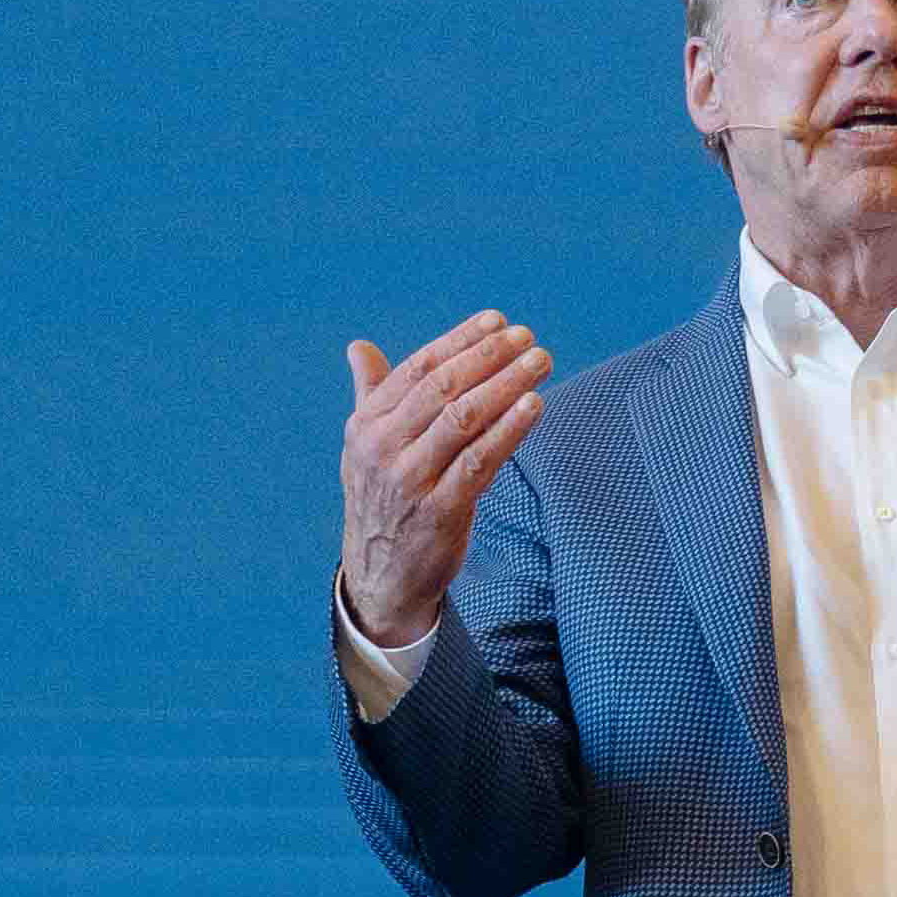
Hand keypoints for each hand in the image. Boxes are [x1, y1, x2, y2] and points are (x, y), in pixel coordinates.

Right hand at [337, 310, 551, 646]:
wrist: (379, 576)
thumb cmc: (383, 499)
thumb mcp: (365, 446)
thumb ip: (370, 394)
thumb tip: (357, 347)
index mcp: (367, 424)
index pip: (419, 368)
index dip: (460, 340)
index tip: (497, 320)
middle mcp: (383, 448)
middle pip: (442, 388)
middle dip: (489, 356)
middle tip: (527, 337)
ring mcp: (410, 480)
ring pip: (463, 419)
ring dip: (506, 385)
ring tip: (539, 362)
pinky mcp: (439, 511)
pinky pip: (480, 462)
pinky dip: (508, 430)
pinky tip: (534, 406)